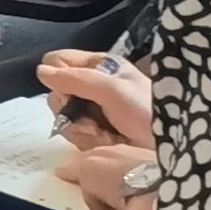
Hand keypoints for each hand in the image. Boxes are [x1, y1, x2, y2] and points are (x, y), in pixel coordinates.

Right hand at [36, 50, 157, 209]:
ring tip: (103, 132)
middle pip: (56, 91)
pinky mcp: (94, 134)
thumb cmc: (146, 111)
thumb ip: (75, 78)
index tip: (70, 89)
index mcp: (100, 66)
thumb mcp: (112, 89)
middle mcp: (92, 86)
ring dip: (79, 126)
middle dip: (68, 107)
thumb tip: (39, 72)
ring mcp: (93, 111)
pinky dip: (85, 139)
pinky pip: (72, 134)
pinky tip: (104, 141)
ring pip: (62, 115)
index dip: (59, 75)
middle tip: (88, 114)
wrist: (171, 148)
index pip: (58, 61)